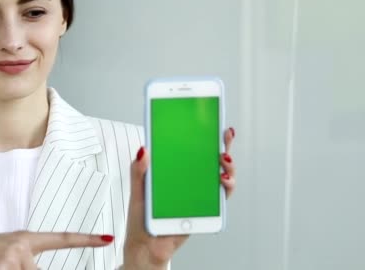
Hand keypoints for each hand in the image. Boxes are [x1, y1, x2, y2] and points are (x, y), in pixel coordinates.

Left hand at [123, 127, 236, 268]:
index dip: (200, 133)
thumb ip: (139, 171)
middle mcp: (188, 180)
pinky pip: (221, 196)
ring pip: (221, 175)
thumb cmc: (141, 219)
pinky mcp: (205, 208)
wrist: (146, 247)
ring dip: (227, 164)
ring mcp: (199, 194)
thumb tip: (144, 149)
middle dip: (221, 143)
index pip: (189, 148)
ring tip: (223, 158)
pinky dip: (226, 186)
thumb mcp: (137, 191)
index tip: (207, 118)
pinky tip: (222, 180)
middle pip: (210, 159)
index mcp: (172, 171)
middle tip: (223, 134)